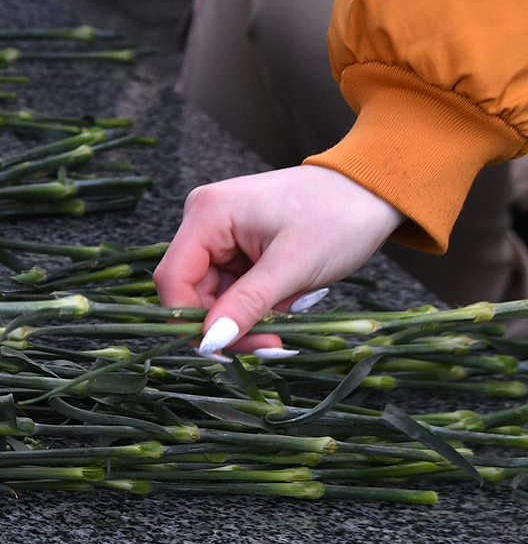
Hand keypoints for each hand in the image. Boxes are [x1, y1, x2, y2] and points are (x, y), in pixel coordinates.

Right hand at [154, 165, 402, 355]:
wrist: (370, 191)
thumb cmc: (337, 217)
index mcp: (208, 213)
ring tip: (289, 316)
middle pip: (193, 290)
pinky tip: (286, 301)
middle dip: (229, 322)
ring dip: (247, 315)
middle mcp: (203, 219)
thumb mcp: (293, 266)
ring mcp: (218, 231)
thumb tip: (210, 341)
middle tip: (273, 343)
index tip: (225, 351)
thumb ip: (247, 303)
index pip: (173, 278)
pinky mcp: (234, 243)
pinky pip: (231, 286)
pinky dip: (256, 303)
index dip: (190, 320)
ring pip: (214, 293)